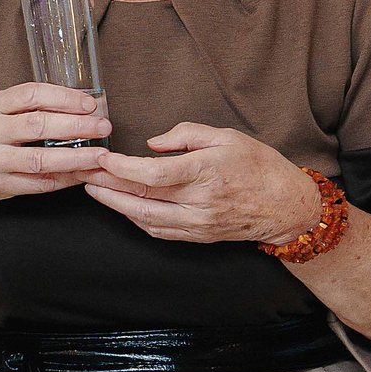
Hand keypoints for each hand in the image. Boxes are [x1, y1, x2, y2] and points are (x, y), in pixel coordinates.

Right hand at [0, 82, 109, 223]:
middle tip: (104, 126)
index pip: (30, 94)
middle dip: (77, 126)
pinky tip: (84, 174)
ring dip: (76, 157)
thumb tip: (81, 106)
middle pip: (38, 126)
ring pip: (40, 159)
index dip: (63, 97)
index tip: (90, 103)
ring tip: (100, 154)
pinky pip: (39, 184)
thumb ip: (28, 108)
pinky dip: (65, 179)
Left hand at [85, 123, 321, 245]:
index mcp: (206, 172)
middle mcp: (199, 201)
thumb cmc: (261, 167)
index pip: (150, 174)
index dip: (119, 167)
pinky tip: (123, 208)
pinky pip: (158, 230)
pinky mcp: (197, 236)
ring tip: (94, 190)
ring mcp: (197, 223)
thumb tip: (152, 144)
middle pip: (139, 197)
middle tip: (84, 172)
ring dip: (114, 205)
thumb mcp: (228, 137)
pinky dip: (135, 219)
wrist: (286, 207)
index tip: (101, 157)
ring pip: (143, 218)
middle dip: (106, 184)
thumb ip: (187, 135)